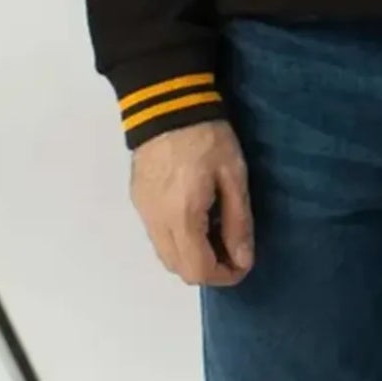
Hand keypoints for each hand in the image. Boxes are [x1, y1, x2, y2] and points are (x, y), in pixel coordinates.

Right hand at [129, 119, 254, 286]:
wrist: (165, 104)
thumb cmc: (206, 137)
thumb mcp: (233, 175)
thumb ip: (238, 222)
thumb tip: (242, 259)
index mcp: (182, 217)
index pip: (199, 270)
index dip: (225, 276)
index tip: (243, 263)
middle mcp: (157, 222)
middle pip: (180, 270)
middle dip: (209, 270)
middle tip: (232, 251)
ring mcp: (143, 213)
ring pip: (166, 257)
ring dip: (192, 258)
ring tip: (216, 236)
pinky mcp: (138, 201)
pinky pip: (157, 237)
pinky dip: (178, 242)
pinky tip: (196, 220)